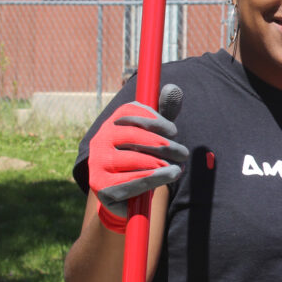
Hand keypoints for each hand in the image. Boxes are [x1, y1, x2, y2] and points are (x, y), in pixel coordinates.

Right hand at [89, 84, 188, 232]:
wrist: (127, 192)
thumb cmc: (146, 156)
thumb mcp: (157, 133)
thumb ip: (165, 113)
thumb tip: (174, 88)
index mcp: (114, 122)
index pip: (132, 113)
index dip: (156, 121)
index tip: (174, 132)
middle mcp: (101, 139)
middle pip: (134, 137)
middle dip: (163, 145)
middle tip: (183, 154)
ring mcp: (97, 163)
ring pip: (133, 160)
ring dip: (161, 164)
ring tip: (178, 168)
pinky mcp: (100, 186)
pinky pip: (129, 182)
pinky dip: (152, 179)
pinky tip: (166, 177)